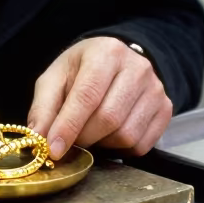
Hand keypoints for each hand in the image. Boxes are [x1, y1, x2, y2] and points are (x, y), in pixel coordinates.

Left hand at [27, 37, 172, 159]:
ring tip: (91, 133)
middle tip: (70, 141)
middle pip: (108, 118)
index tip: (54, 149)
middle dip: (83, 137)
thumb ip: (44, 108)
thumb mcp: (55, 79)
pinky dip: (121, 150)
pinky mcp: (165, 108)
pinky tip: (110, 135)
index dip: (69, 126)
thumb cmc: (81, 70)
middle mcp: (137, 67)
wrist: (115, 62)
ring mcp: (155, 88)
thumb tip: (38, 140)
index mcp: (106, 53)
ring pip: (126, 135)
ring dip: (102, 144)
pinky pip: (142, 145)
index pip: (87, 95)